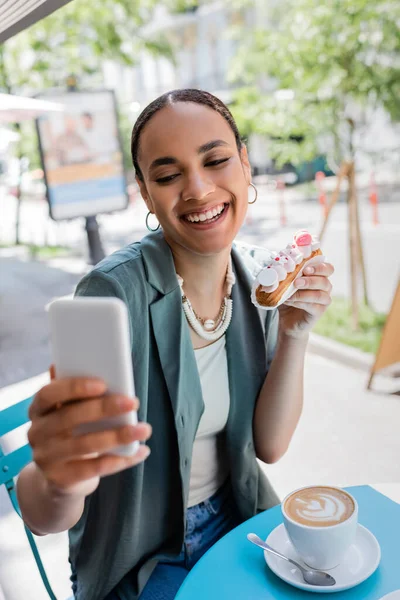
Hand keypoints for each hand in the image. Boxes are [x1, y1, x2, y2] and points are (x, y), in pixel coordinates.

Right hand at [28, 367, 151, 498]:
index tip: (103, 384)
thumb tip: (84, 362)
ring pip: (85, 445)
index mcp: (38, 409)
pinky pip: (94, 469)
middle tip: (133, 402)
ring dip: (119, 436)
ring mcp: (46, 458)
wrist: (59, 477)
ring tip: (144, 429)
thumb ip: (76, 393)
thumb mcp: (68, 411)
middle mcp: (37, 433)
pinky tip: (140, 452)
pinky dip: (120, 460)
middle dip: (105, 408)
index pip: (48, 394)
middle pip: (70, 418)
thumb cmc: (70, 432)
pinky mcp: (60, 480)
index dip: (74, 388)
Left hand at [277, 262, 333, 337]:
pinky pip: (313, 306)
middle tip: (296, 282)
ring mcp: (323, 301)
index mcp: (320, 276)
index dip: (319, 267)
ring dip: (304, 293)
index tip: (305, 269)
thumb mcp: (286, 283)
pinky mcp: (318, 312)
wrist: (286, 319)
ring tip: (291, 292)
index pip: (328, 268)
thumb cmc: (288, 296)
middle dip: (310, 280)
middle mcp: (325, 288)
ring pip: (320, 295)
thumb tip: (281, 265)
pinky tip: (290, 300)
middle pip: (325, 281)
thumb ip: (287, 273)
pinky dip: (300, 302)